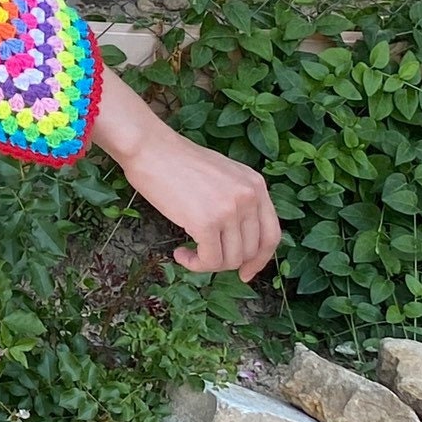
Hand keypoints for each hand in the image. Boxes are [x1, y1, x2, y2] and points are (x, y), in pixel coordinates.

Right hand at [90, 72, 280, 280]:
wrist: (150, 148)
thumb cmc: (176, 161)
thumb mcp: (222, 175)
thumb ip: (237, 200)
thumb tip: (237, 238)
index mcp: (256, 185)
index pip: (271, 234)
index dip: (260, 259)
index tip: (245, 272)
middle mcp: (249, 197)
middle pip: (250, 251)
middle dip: (227, 262)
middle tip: (203, 257)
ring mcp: (229, 209)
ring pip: (230, 259)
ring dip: (207, 264)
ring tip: (187, 253)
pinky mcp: (206, 222)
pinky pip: (209, 260)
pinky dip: (194, 264)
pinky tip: (179, 253)